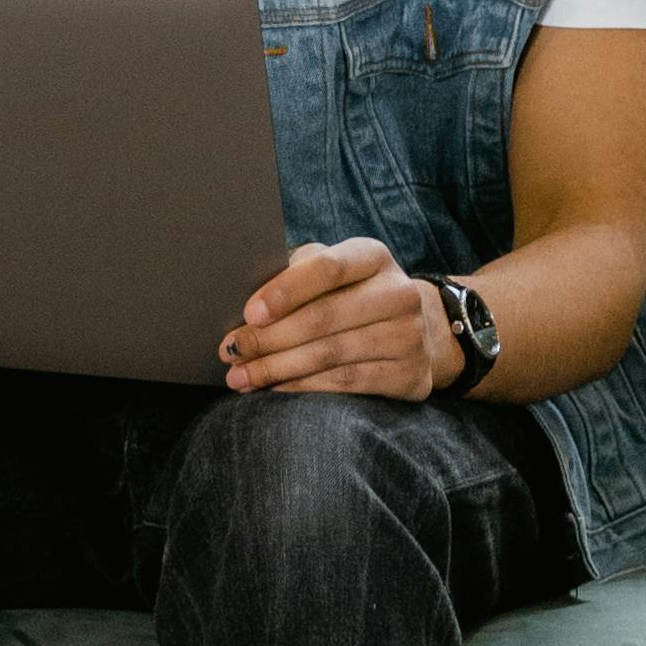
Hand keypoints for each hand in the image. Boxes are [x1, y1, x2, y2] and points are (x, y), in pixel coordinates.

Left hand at [222, 237, 454, 403]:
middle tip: (230, 351)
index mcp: (373, 256)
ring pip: (331, 355)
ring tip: (240, 377)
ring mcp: (410, 336)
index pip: (327, 268)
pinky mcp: (411, 374)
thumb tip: (242, 295)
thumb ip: (294, 275)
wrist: (414, 331)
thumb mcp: (330, 273)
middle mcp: (399, 292)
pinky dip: (304, 388)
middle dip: (268, 338)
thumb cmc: (350, 296)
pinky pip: (347, 383)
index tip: (249, 313)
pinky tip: (274, 389)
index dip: (285, 291)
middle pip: (324, 317)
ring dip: (277, 369)